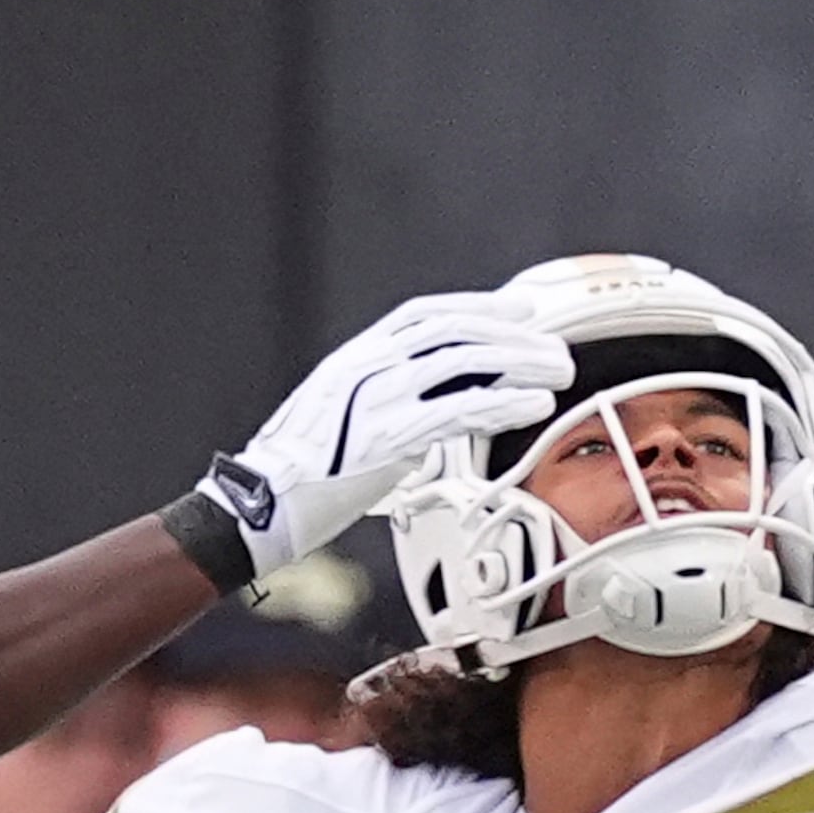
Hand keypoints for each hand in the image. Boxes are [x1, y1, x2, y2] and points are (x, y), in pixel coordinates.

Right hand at [204, 293, 571, 578]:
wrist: (257, 506)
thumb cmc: (296, 477)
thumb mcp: (338, 421)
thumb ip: (383, 405)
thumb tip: (431, 413)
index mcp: (354, 359)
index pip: (425, 315)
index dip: (477, 307)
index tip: (518, 309)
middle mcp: (366, 367)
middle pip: (452, 330)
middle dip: (510, 333)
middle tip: (552, 345)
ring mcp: (376, 399)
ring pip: (462, 362)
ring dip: (517, 363)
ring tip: (556, 372)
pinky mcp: (388, 437)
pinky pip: (457, 411)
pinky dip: (501, 404)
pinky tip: (532, 404)